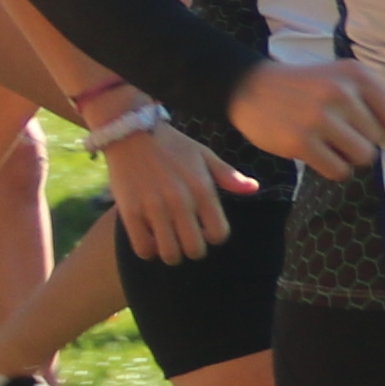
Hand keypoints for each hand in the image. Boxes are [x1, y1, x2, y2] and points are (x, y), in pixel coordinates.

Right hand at [101, 117, 252, 261]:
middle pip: (195, 250)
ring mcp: (154, 207)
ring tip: (168, 242)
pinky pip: (143, 248)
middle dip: (193, 249)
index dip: (213, 236)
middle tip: (186, 240)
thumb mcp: (204, 155)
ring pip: (170, 253)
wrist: (132, 132)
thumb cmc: (172, 146)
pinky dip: (148, 250)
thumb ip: (228, 176)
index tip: (204, 230)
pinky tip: (149, 238)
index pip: (218, 234)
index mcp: (202, 189)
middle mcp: (180, 201)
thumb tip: (254, 188)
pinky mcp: (130, 211)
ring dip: (171, 253)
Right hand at [225, 56, 384, 177]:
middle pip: (379, 140)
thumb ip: (382, 100)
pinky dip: (333, 168)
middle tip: (337, 130)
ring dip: (349, 157)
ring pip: (363, 157)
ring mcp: (319, 118)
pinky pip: (338, 171)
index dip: (384, 129)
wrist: (253, 87)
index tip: (361, 123)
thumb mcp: (344, 79)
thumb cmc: (308, 87)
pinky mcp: (300, 142)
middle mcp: (340, 93)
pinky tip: (318, 153)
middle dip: (362, 141)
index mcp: (356, 75)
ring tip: (331, 143)